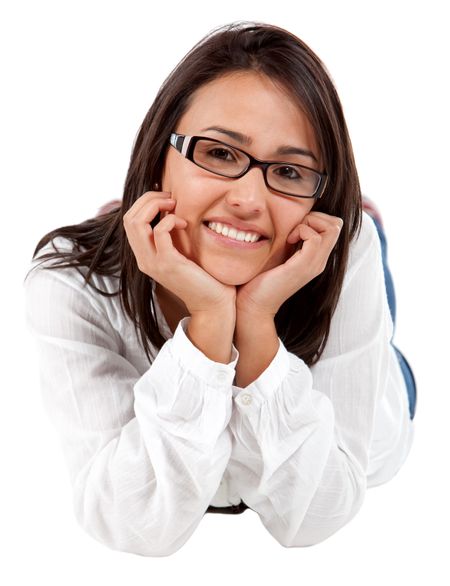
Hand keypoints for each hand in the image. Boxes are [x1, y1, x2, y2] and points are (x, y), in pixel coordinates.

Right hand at [123, 191, 235, 313]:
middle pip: (129, 218)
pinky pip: (159, 232)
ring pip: (136, 222)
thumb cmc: (203, 277)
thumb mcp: (181, 253)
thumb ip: (172, 237)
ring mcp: (153, 262)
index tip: (167, 200)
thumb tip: (173, 211)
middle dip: (148, 199)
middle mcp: (143, 259)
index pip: (129, 220)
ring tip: (174, 205)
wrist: (213, 303)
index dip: (145, 203)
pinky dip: (171, 220)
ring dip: (155, 205)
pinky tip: (184, 224)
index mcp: (144, 255)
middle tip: (170, 198)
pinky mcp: (168, 264)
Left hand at [235, 211, 343, 317]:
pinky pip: (315, 237)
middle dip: (314, 217)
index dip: (315, 219)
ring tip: (291, 236)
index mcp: (316, 259)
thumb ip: (288, 243)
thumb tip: (286, 224)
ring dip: (308, 223)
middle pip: (336, 225)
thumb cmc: (260, 281)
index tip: (294, 230)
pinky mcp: (304, 266)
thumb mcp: (279, 257)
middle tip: (294, 230)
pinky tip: (288, 242)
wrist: (255, 305)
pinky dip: (301, 231)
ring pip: (332, 228)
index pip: (333, 227)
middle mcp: (320, 262)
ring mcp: (314, 265)